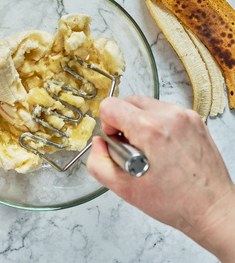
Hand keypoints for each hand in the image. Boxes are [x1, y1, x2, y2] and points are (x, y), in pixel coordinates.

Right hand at [87, 95, 234, 261]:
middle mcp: (170, 116)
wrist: (213, 209)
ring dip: (140, 123)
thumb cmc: (177, 202)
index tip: (117, 142)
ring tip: (149, 151)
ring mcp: (186, 116)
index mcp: (151, 129)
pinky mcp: (195, 120)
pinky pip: (164, 112)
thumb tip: (98, 144)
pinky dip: (158, 126)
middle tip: (132, 148)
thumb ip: (97, 162)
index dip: (107, 125)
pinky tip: (163, 149)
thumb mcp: (123, 189)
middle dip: (123, 122)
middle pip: (127, 101)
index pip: (110, 105)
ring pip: (146, 105)